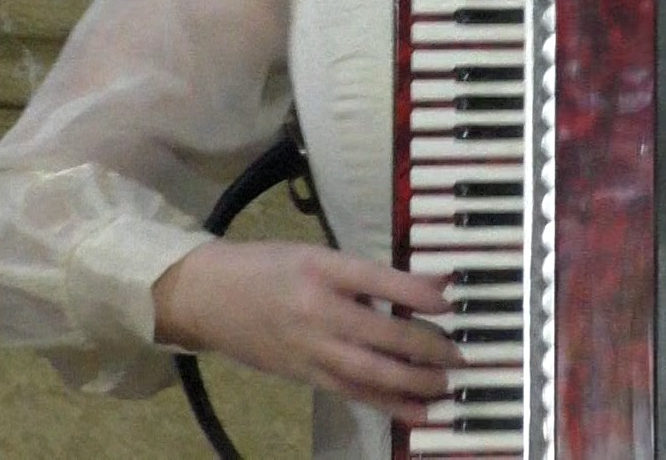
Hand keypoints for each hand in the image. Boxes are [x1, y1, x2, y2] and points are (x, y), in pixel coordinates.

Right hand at [153, 240, 462, 421]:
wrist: (206, 296)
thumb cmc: (267, 268)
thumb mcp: (315, 255)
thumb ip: (367, 274)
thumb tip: (426, 286)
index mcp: (320, 268)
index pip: (378, 279)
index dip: (418, 292)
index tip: (451, 299)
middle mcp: (316, 309)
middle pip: (381, 334)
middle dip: (427, 347)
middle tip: (459, 354)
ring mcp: (309, 347)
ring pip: (370, 372)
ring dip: (414, 382)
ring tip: (447, 385)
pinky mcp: (304, 375)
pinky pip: (352, 392)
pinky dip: (388, 404)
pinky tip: (417, 412)